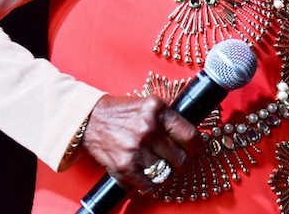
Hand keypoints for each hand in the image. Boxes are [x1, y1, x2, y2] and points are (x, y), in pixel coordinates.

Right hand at [82, 94, 202, 191]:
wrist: (91, 119)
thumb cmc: (122, 112)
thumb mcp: (149, 105)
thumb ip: (169, 117)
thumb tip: (192, 135)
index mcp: (158, 111)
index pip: (189, 135)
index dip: (197, 146)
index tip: (198, 150)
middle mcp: (148, 130)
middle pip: (180, 158)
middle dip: (181, 161)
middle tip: (177, 159)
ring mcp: (136, 149)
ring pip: (166, 172)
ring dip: (166, 172)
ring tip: (160, 166)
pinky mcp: (125, 167)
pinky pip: (149, 184)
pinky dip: (152, 183)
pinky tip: (149, 174)